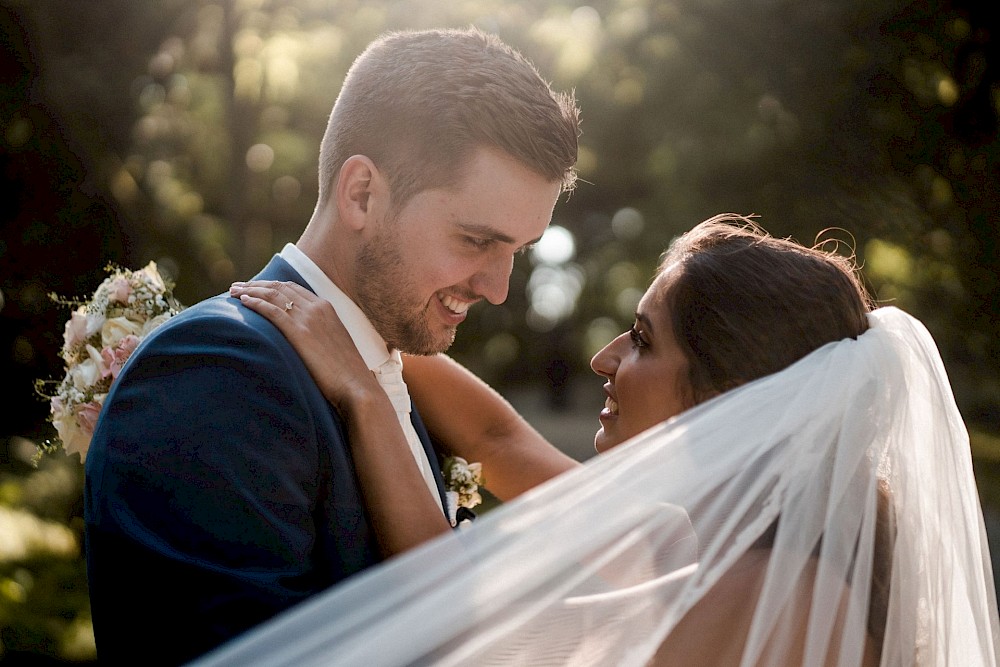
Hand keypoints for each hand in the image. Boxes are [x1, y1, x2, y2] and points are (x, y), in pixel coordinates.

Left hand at [229, 280, 380, 415]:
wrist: (356, 386)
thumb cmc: (346, 374)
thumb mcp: (335, 346)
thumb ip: (321, 336)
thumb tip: (307, 343)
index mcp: (328, 308)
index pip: (294, 289)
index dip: (272, 286)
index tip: (255, 288)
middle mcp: (318, 308)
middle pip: (280, 287)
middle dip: (256, 285)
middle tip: (237, 286)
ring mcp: (309, 318)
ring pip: (273, 295)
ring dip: (250, 290)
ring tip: (232, 292)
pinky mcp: (299, 332)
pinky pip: (272, 310)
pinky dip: (256, 303)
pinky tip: (242, 302)